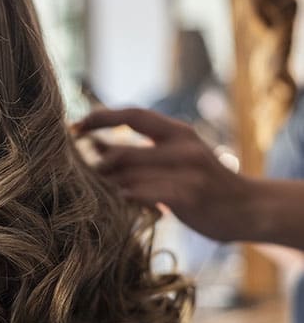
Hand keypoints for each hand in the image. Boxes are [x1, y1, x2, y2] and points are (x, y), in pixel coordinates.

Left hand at [72, 108, 254, 241]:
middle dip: (96, 165)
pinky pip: (145, 195)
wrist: (248, 208)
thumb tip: (96, 146)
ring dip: (108, 186)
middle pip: (123, 151)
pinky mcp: (189, 195)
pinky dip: (126, 198)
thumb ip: (140, 152)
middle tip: (81, 175)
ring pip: (130, 176)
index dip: (100, 118)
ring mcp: (187, 170)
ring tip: (98, 192)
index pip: (132, 115)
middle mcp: (182, 146)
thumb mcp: (175, 158)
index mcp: (177, 132)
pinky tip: (121, 204)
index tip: (73, 127)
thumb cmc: (203, 183)